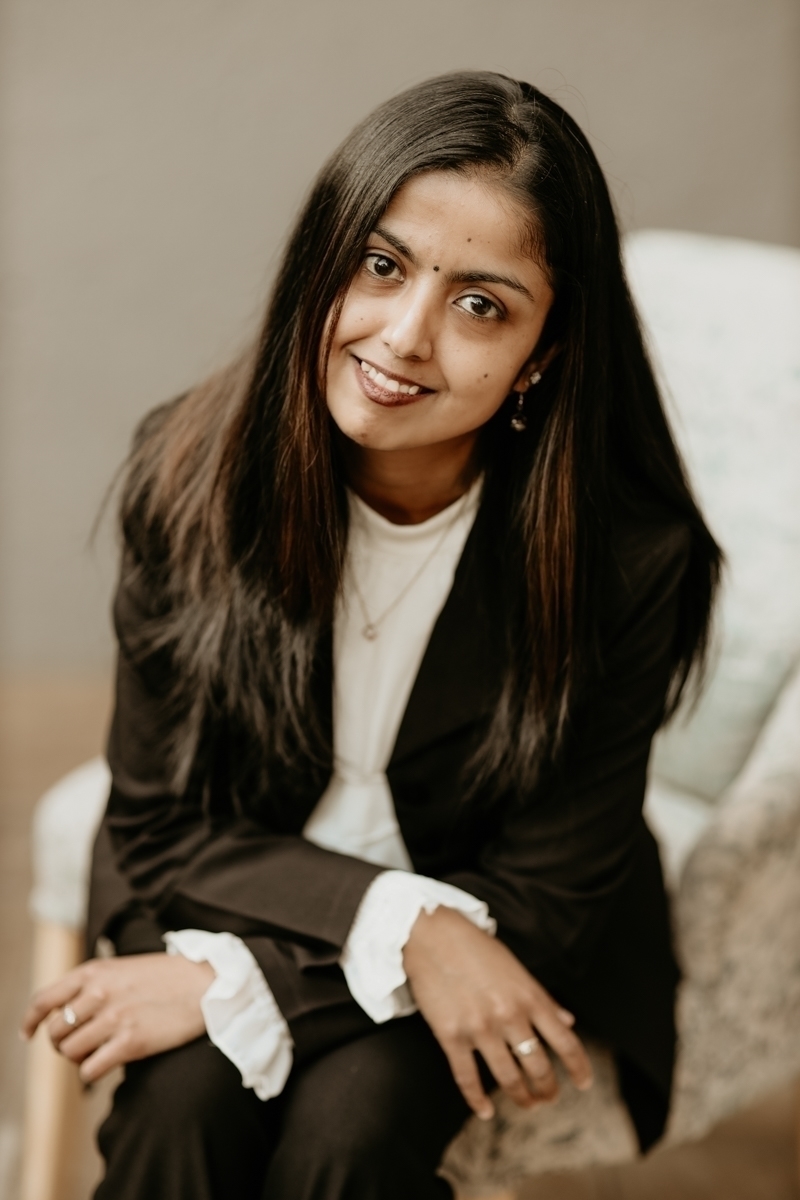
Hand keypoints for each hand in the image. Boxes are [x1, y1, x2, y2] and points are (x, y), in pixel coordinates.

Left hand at [21, 953, 214, 1082]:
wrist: (207, 984)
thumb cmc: (167, 977)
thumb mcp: (124, 968)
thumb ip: (93, 983)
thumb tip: (64, 1009)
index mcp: (95, 972)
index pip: (45, 999)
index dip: (30, 1020)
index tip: (27, 1033)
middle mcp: (100, 993)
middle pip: (56, 1031)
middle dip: (62, 1043)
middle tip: (79, 1045)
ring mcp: (115, 1018)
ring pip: (70, 1052)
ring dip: (79, 1058)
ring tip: (97, 1052)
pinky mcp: (131, 1042)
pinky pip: (90, 1069)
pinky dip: (93, 1072)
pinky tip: (107, 1064)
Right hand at [403, 907, 592, 1119]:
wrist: (432, 936)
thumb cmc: (476, 949)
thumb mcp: (516, 969)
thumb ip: (542, 998)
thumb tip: (568, 1022)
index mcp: (529, 997)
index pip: (565, 1041)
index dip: (579, 1068)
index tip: (584, 1084)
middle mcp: (509, 1015)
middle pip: (539, 1067)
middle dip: (548, 1089)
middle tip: (548, 1097)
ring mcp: (479, 1028)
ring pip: (508, 1078)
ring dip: (522, 1098)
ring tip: (527, 1103)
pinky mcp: (450, 1036)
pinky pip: (467, 1078)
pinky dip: (477, 1100)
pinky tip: (485, 1111)